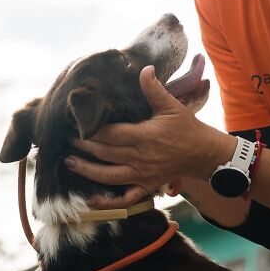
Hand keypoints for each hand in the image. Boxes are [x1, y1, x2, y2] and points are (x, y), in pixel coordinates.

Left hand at [64, 65, 232, 207]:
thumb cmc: (188, 128)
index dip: (91, 129)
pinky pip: (125, 198)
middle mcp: (139, 157)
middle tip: (65, 140)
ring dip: (86, 171)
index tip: (74, 123)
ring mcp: (142, 174)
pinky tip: (92, 200)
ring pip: (108, 176)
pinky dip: (108, 201)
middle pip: (104, 153)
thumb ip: (154, 89)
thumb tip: (144, 68)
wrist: (204, 154)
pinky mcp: (146, 186)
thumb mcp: (172, 106)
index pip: (110, 133)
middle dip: (83, 146)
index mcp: (143, 136)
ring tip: (69, 163)